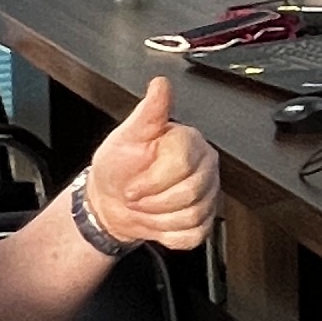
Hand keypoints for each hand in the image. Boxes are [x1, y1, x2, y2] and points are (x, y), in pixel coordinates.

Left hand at [84, 75, 218, 252]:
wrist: (113, 201)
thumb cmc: (119, 167)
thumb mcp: (126, 136)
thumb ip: (148, 112)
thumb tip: (160, 85)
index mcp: (190, 142)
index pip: (182, 164)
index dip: (152, 180)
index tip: (132, 184)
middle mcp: (205, 167)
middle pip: (189, 194)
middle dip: (153, 202)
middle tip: (137, 196)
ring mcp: (209, 195)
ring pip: (191, 216)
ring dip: (158, 219)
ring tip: (147, 207)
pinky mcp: (206, 221)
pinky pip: (193, 235)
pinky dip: (168, 234)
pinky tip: (159, 220)